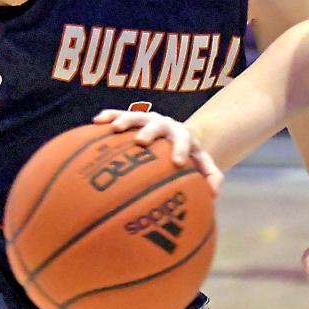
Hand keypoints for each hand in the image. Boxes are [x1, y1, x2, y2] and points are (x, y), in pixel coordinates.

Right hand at [93, 108, 222, 194]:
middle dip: (150, 132)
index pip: (185, 140)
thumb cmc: (189, 157)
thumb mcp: (202, 165)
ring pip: (137, 116)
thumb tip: (213, 194)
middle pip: (158, 125)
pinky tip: (96, 121)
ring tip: (113, 129)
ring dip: (126, 120)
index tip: (178, 162)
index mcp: (183, 136)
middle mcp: (165, 125)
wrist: (177, 136)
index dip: (182, 150)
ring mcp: (148, 120)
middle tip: (141, 142)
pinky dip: (109, 116)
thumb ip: (210, 177)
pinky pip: (119, 114)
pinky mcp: (134, 118)